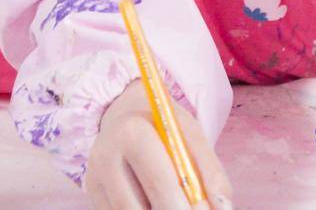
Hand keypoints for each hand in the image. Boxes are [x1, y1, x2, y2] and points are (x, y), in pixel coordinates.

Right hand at [85, 79, 232, 208]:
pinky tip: (155, 203)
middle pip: (135, 208)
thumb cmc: (164, 129)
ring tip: (175, 203)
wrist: (124, 115)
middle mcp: (104, 157)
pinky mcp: (92, 196)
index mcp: (132, 132)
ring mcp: (94, 180)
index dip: (183, 207)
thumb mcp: (191, 136)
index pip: (158, 180)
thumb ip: (209, 171)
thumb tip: (222, 208)